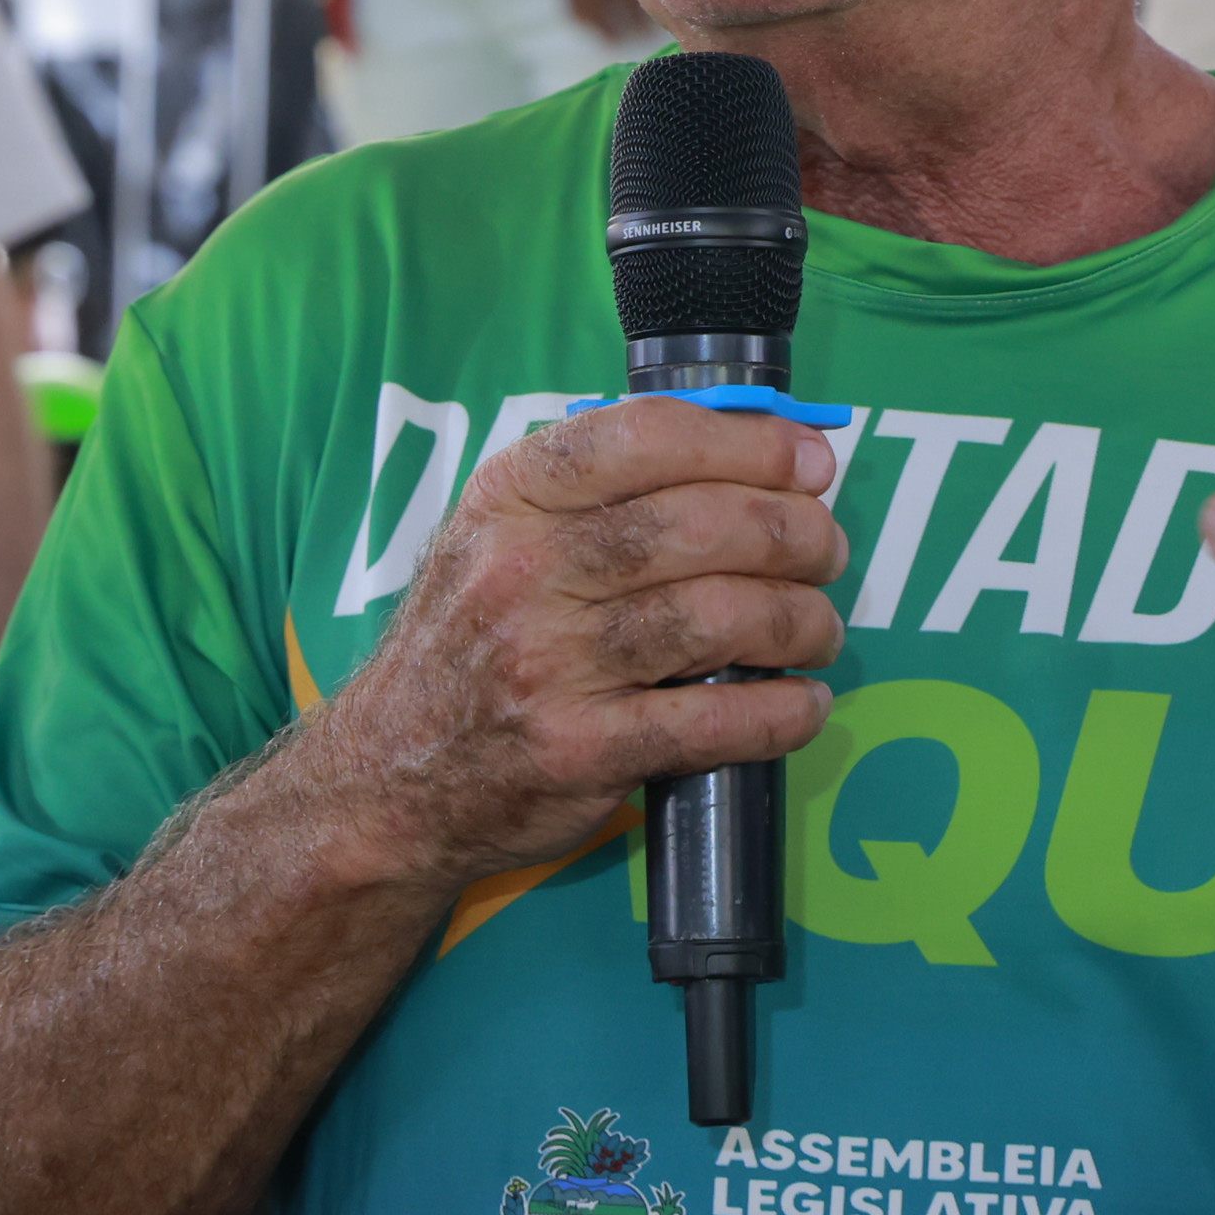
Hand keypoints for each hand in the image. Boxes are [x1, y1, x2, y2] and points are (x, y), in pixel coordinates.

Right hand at [301, 398, 848, 894]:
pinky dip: (779, 712)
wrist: (388, 777)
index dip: (749, 442)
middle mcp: (524, 570)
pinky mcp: (576, 750)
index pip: (647, 437)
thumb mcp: (503, 534)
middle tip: (827, 551)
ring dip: (799, 620)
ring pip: (716, 617)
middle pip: (700, 526)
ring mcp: (547, 663)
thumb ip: (604, 487)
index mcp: (512, 496)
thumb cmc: (472, 640)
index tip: (811, 461)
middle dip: (793, 534)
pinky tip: (803, 704)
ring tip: (820, 629)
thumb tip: (753, 447)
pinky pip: (710, 722)